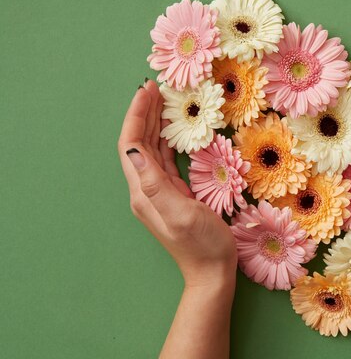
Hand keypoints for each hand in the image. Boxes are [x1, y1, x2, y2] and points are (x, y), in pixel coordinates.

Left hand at [117, 80, 236, 286]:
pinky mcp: (173, 194)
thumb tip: (134, 150)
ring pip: (150, 149)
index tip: (148, 90)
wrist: (211, 270)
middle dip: (144, 113)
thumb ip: (156, 183)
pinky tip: (173, 130)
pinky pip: (164, 160)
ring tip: (163, 100)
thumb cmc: (202, 244)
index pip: (131, 144)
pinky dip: (166, 140)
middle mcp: (146, 189)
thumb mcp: (181, 213)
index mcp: (144, 191)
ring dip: (154, 123)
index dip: (136, 115)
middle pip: (138, 142)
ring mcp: (159, 192)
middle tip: (155, 87)